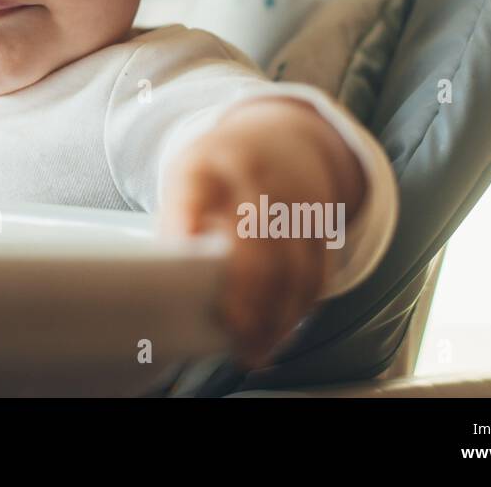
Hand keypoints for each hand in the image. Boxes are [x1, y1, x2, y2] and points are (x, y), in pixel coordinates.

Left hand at [158, 97, 364, 369]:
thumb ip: (176, 218)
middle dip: (245, 294)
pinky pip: (317, 273)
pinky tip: (278, 332)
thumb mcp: (187, 176)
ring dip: (275, 315)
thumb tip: (169, 280)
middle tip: (230, 332)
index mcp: (209, 162)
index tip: (179, 274)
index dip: (186, 230)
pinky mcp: (321, 226)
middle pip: (255, 241)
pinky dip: (299, 309)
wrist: (282, 140)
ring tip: (252, 349)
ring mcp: (296, 201)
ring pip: (293, 265)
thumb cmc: (220, 172)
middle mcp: (258, 178)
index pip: (195, 195)